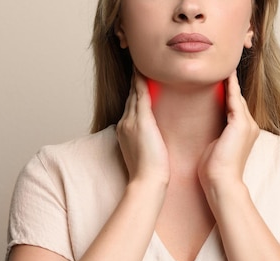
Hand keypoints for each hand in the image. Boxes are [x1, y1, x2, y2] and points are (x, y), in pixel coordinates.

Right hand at [116, 70, 169, 186]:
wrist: (147, 181)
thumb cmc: (150, 172)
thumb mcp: (145, 153)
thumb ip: (148, 141)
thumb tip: (155, 137)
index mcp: (125, 130)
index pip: (131, 105)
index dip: (133, 91)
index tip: (139, 79)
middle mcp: (125, 122)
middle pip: (130, 95)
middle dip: (134, 80)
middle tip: (139, 62)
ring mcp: (131, 121)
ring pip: (133, 92)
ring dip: (137, 76)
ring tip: (142, 61)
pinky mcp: (141, 121)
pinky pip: (140, 94)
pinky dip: (141, 81)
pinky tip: (144, 69)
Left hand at [198, 70, 259, 190]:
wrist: (221, 182)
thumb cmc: (214, 170)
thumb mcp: (214, 146)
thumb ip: (215, 133)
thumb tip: (204, 125)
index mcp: (243, 132)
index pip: (234, 106)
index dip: (227, 91)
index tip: (217, 78)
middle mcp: (249, 126)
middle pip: (237, 98)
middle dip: (229, 82)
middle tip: (219, 63)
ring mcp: (247, 124)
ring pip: (237, 95)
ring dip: (229, 79)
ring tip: (222, 63)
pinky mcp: (241, 124)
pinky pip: (234, 99)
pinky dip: (229, 86)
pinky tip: (223, 74)